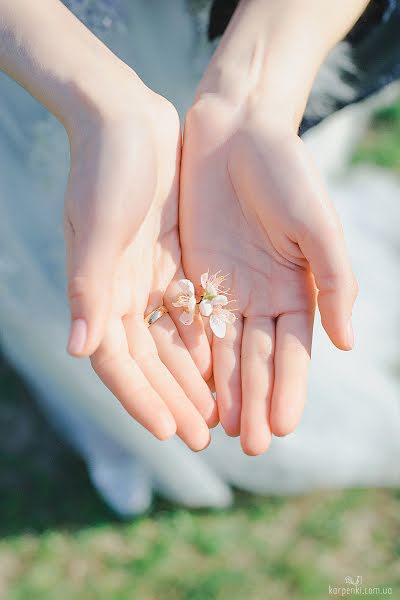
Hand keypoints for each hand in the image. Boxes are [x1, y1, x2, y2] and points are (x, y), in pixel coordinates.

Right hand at [65, 79, 216, 449]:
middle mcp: (122, 293)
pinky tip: (226, 364)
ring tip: (219, 413)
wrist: (126, 121)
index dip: (142, 397)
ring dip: (194, 378)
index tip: (170, 430)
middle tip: (204, 437)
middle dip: (175, 399)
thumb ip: (90, 289)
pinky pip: (192, 311)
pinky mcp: (173, 262)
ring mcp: (149, 279)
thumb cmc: (105, 170)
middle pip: (150, 360)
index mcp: (99, 292)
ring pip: (174, 341)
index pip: (119, 361)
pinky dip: (206, 339)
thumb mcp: (98, 227)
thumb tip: (79, 350)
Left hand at [180, 95, 357, 454]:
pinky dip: (192, 355)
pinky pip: (192, 323)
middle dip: (256, 401)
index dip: (289, 389)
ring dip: (224, 390)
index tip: (283, 427)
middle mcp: (263, 297)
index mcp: (299, 289)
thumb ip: (334, 282)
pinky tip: (189, 386)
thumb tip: (346, 343)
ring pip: (225, 350)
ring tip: (220, 429)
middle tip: (252, 447)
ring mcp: (227, 290)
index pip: (294, 351)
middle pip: (259, 360)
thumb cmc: (286, 171)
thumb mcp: (317, 225)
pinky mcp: (194, 275)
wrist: (235, 130)